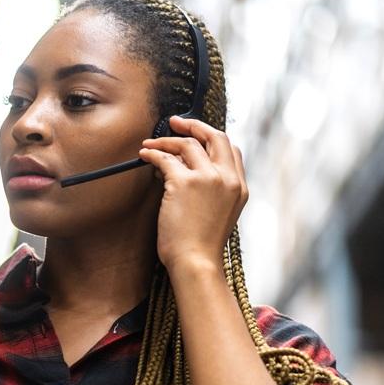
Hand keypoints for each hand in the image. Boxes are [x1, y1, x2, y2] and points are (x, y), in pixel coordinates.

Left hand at [138, 115, 248, 273]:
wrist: (196, 261)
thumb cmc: (201, 245)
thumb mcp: (219, 215)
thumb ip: (213, 192)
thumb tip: (186, 171)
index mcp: (239, 188)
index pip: (232, 150)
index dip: (212, 139)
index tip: (196, 136)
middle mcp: (227, 179)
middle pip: (215, 136)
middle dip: (194, 125)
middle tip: (175, 122)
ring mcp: (208, 178)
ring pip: (188, 144)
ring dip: (166, 141)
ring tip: (150, 145)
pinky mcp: (185, 183)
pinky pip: (166, 158)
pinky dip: (153, 154)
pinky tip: (144, 155)